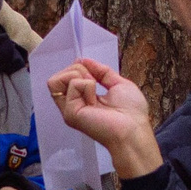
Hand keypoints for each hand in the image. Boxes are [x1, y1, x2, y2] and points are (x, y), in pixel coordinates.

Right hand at [47, 58, 162, 178]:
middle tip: (94, 82)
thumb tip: (83, 60)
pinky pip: (73, 85)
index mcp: (83, 99)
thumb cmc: (131, 111)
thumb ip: (101, 72)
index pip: (67, 76)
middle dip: (79, 70)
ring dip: (79, 76)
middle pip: (59, 76)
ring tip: (93, 89)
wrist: (133, 129)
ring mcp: (69, 109)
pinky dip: (87, 85)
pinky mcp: (70, 113)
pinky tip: (94, 100)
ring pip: (57, 80)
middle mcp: (73, 104)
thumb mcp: (117, 83)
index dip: (80, 67)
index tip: (95, 75)